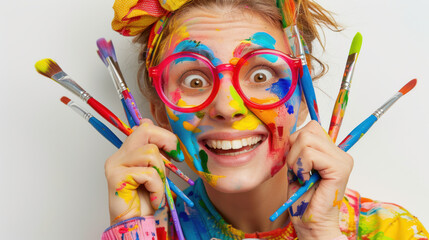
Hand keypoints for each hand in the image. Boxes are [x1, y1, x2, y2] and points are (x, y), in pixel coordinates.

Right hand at [104, 119, 177, 224]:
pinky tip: (153, 198)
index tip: (174, 150)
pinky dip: (157, 188)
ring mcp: (115, 165)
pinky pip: (149, 174)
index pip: (143, 127)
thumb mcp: (158, 171)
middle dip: (167, 141)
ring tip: (157, 189)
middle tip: (175, 158)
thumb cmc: (146, 200)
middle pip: (144, 131)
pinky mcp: (117, 177)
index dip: (163, 134)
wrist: (136, 223)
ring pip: (151, 154)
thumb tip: (154, 126)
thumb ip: (158, 153)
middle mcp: (118, 156)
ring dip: (162, 175)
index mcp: (127, 152)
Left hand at [286, 120, 353, 238]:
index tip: (295, 163)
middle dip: (293, 149)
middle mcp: (340, 153)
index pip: (311, 127)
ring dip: (295, 160)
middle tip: (297, 170)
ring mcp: (342, 159)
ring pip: (306, 139)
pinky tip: (305, 180)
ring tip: (301, 176)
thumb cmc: (303, 199)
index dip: (295, 142)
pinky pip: (309, 154)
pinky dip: (300, 167)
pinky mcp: (339, 168)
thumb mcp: (295, 167)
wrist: (310, 223)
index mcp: (331, 151)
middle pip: (308, 129)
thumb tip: (290, 133)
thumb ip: (297, 149)